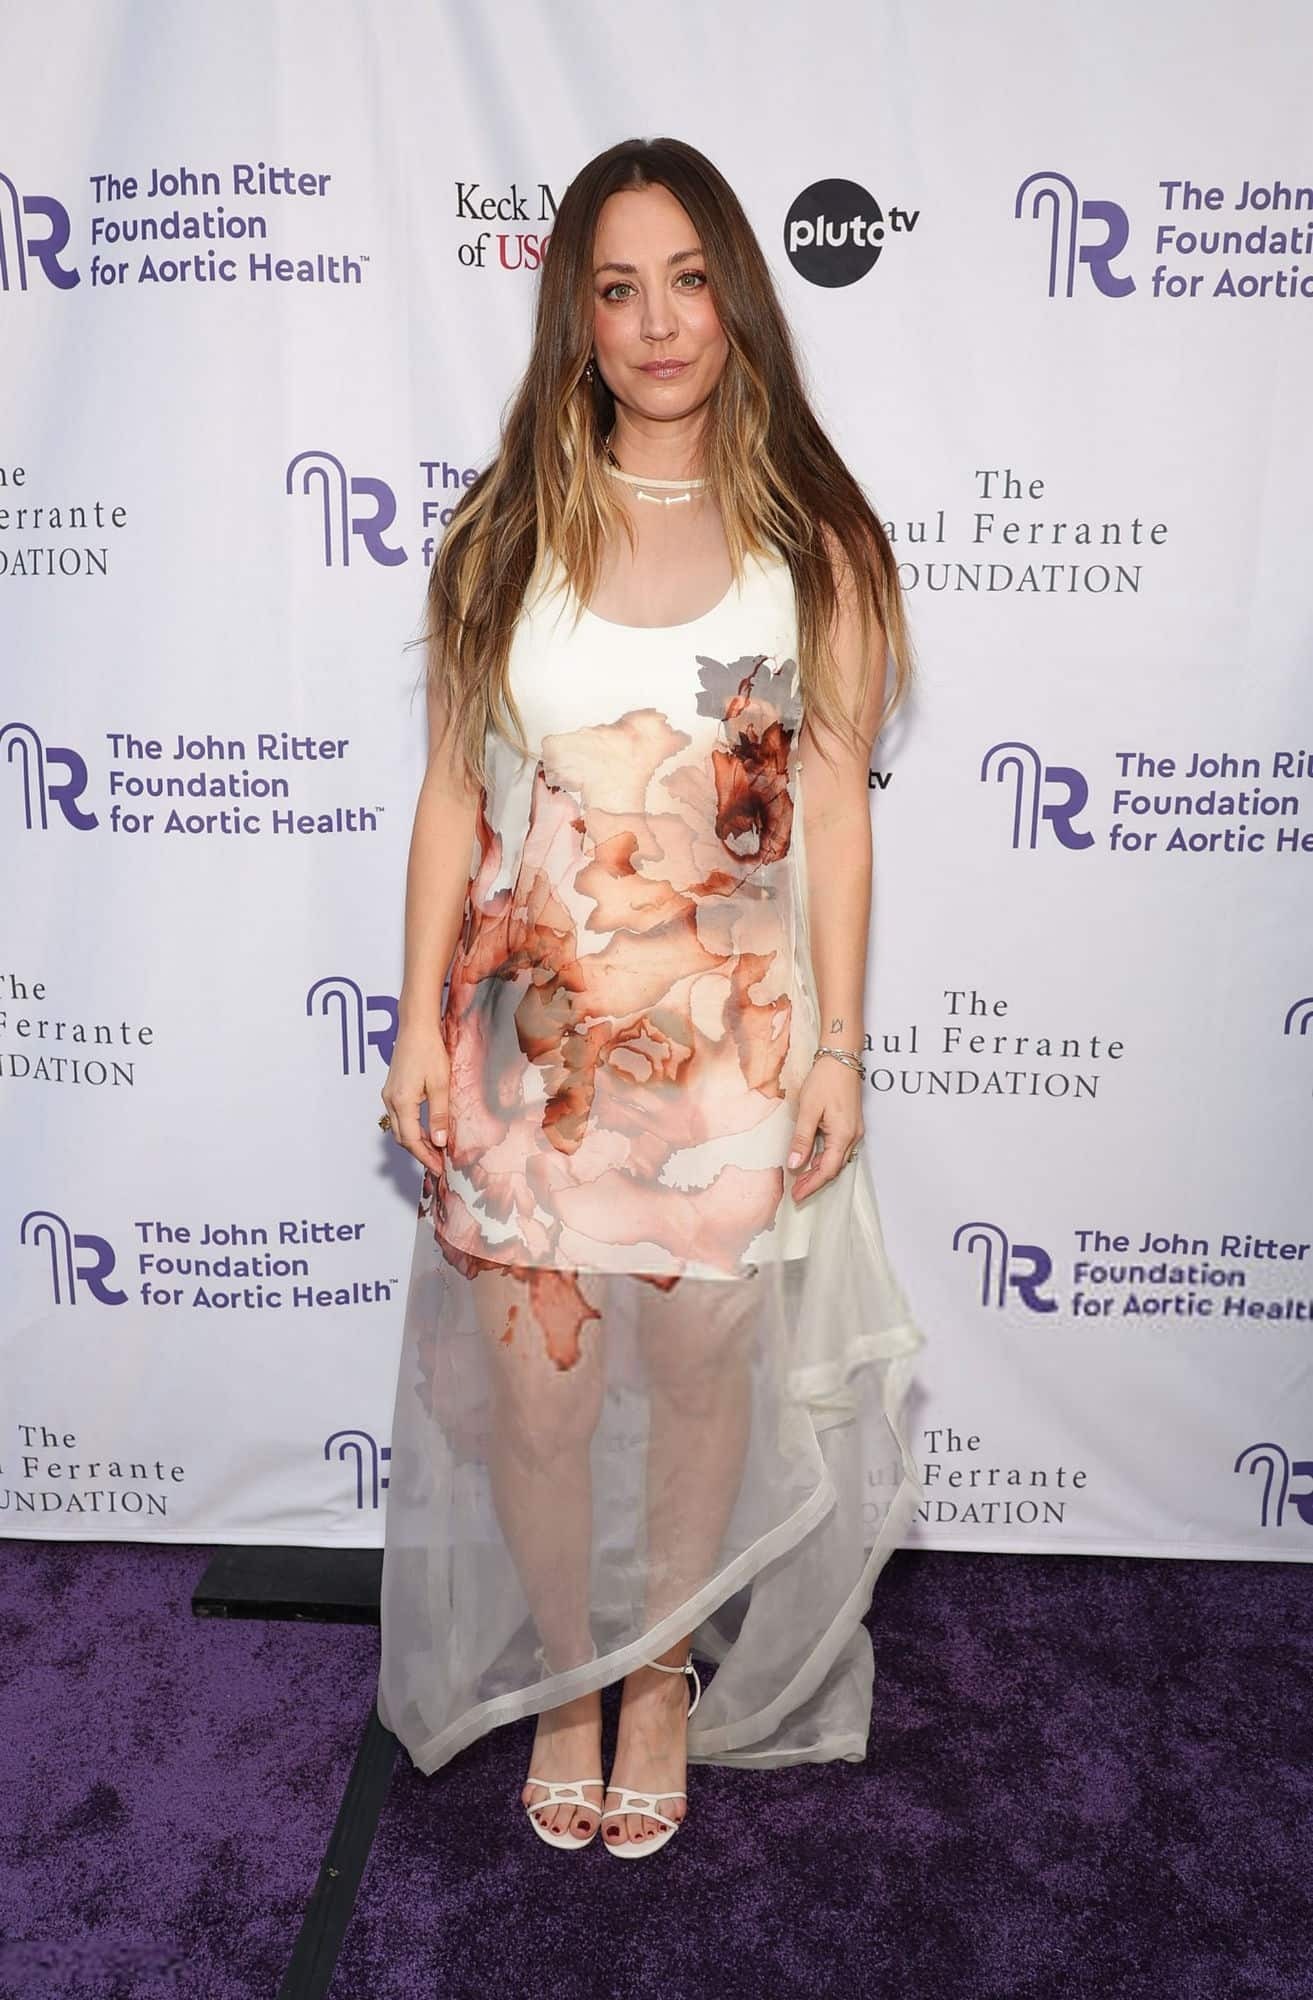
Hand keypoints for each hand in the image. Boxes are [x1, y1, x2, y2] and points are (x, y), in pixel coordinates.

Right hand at [381, 1024, 449, 1174]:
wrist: (416, 1026)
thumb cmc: (429, 1050)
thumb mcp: (440, 1085)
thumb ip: (439, 1115)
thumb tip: (439, 1142)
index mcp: (401, 1101)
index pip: (412, 1140)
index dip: (426, 1157)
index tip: (440, 1168)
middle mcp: (390, 1100)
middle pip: (403, 1137)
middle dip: (421, 1153)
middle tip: (440, 1163)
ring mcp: (389, 1095)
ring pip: (400, 1128)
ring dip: (417, 1141)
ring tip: (436, 1150)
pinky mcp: (392, 1089)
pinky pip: (401, 1117)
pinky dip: (413, 1128)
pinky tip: (428, 1130)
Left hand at [787, 1058, 862, 1203]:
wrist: (842, 1058)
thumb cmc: (825, 1080)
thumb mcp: (809, 1110)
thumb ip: (802, 1139)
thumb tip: (794, 1164)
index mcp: (843, 1135)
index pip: (826, 1170)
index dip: (811, 1185)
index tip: (796, 1195)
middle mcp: (852, 1137)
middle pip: (833, 1168)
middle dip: (814, 1181)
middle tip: (796, 1192)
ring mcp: (854, 1131)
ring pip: (836, 1159)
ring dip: (819, 1171)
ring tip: (800, 1179)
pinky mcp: (851, 1125)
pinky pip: (838, 1149)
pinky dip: (824, 1158)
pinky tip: (812, 1160)